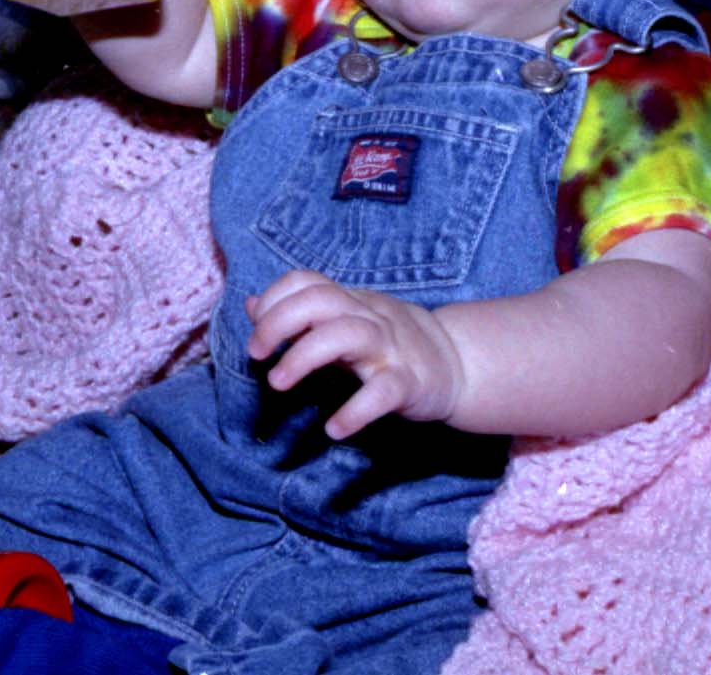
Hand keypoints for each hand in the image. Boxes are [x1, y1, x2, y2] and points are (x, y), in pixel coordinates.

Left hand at [245, 270, 465, 439]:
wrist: (457, 365)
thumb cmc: (389, 343)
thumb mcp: (344, 321)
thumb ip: (300, 314)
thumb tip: (253, 304)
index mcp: (350, 301)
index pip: (307, 281)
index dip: (274, 299)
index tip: (258, 331)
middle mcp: (368, 317)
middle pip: (319, 301)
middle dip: (279, 323)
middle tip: (257, 355)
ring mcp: (390, 348)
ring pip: (346, 336)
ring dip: (303, 357)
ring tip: (277, 384)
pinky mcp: (409, 383)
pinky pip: (382, 393)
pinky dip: (355, 411)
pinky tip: (334, 428)